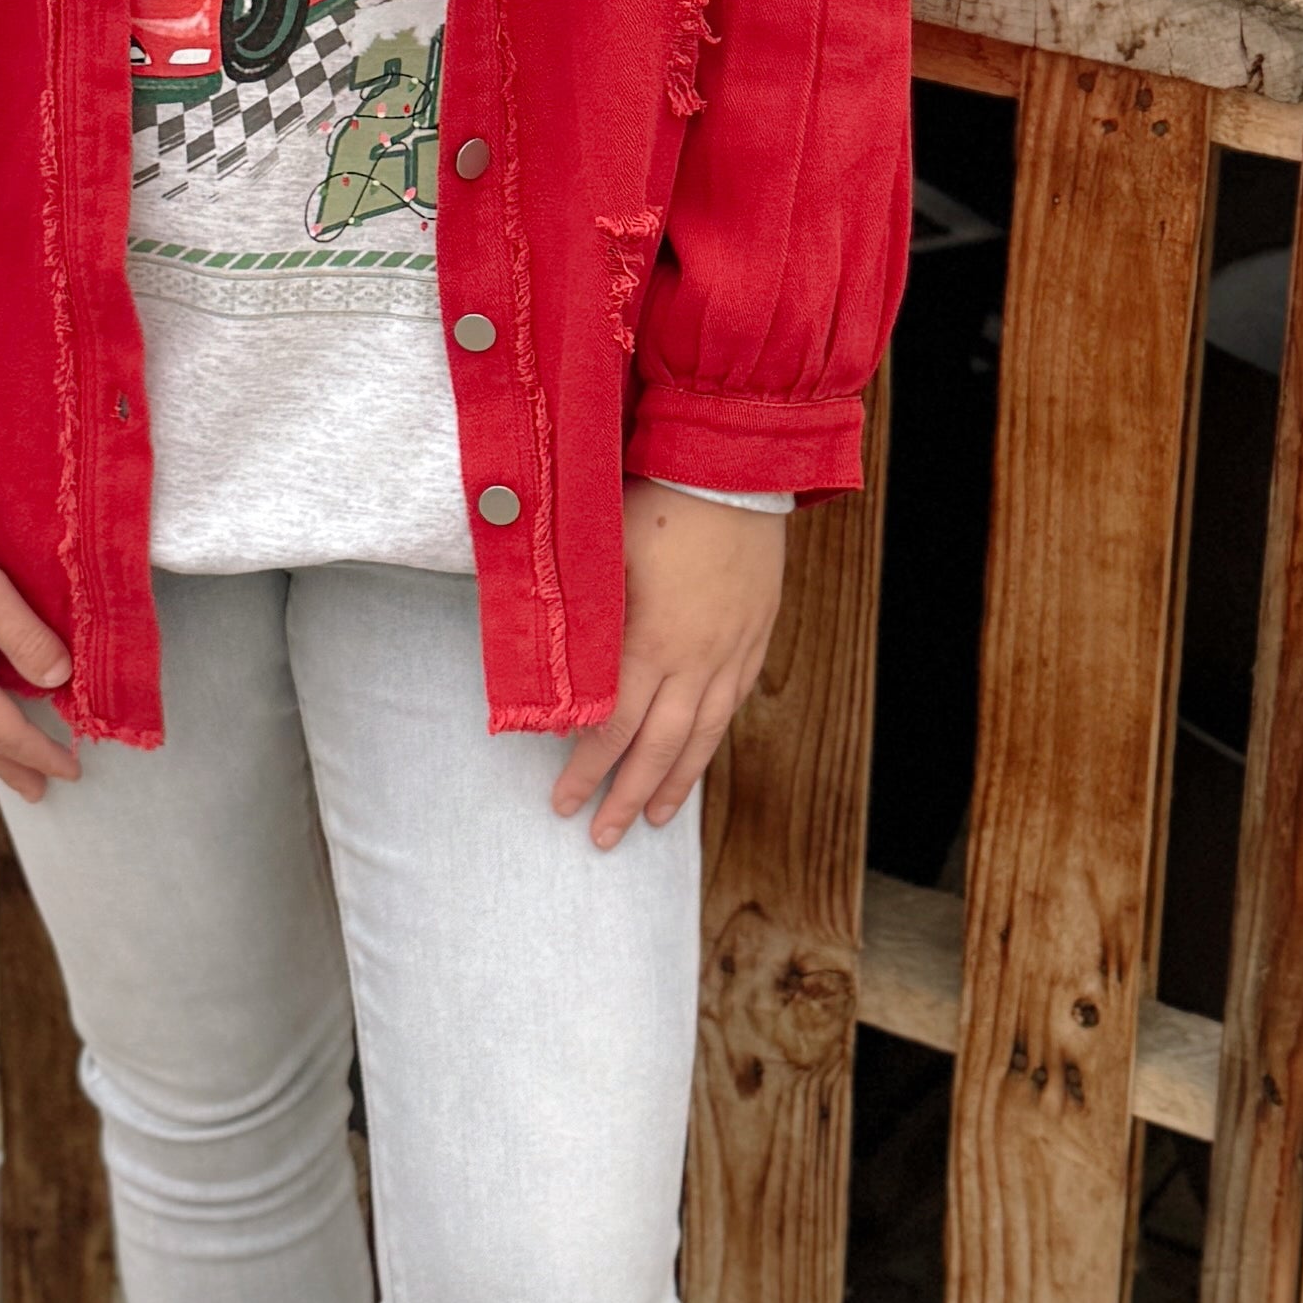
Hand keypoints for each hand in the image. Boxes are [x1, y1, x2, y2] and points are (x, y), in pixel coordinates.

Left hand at [551, 484, 786, 845]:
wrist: (733, 464)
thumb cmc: (655, 500)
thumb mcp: (600, 555)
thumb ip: (576, 618)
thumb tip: (546, 673)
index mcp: (652, 641)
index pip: (613, 727)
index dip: (587, 770)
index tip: (564, 803)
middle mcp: (697, 657)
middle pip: (659, 746)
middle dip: (626, 796)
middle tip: (602, 837)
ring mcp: (732, 648)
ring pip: (704, 733)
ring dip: (675, 782)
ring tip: (654, 819)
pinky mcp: (756, 632)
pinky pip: (734, 700)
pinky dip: (713, 736)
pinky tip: (699, 752)